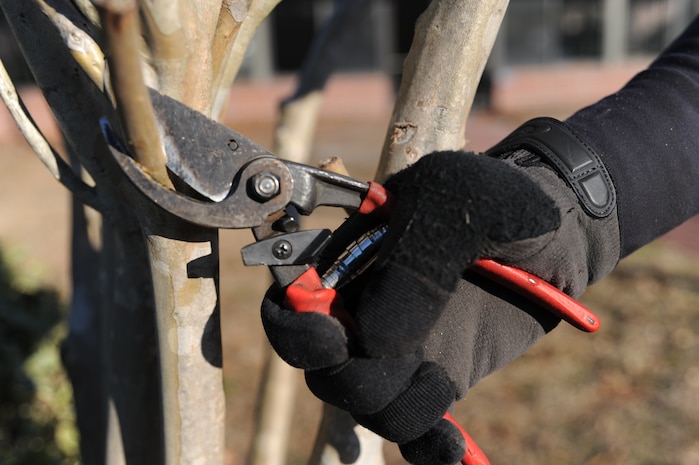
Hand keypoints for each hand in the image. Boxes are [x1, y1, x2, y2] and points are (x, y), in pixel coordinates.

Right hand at [262, 126, 619, 463]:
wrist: (559, 230)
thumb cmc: (499, 199)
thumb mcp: (455, 201)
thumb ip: (414, 261)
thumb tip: (374, 339)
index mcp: (349, 263)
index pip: (292, 307)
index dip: (294, 331)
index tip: (333, 339)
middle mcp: (367, 311)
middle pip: (324, 372)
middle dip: (355, 380)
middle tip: (408, 361)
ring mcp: (404, 350)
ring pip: (368, 408)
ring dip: (397, 410)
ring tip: (442, 381)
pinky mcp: (443, 380)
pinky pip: (419, 431)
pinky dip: (429, 450)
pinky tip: (454, 450)